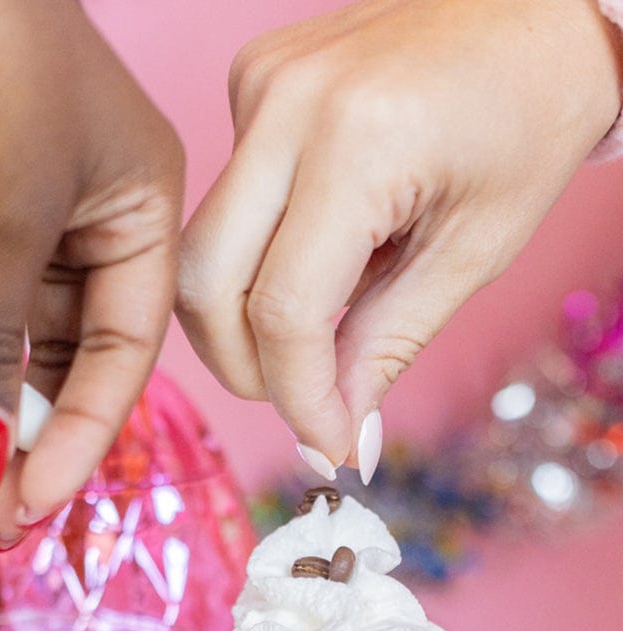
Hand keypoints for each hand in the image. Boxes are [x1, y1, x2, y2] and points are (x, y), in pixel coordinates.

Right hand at [177, 0, 622, 480]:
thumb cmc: (534, 108)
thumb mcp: (476, 248)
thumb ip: (388, 345)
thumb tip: (336, 435)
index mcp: (360, 141)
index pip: (283, 310)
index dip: (298, 396)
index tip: (328, 443)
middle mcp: (289, 105)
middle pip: (207, 285)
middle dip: (248, 367)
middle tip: (307, 401)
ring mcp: (261, 85)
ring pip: (204, 252)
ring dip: (248, 317)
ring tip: (324, 324)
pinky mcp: (252, 80)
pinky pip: (227, 203)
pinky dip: (260, 255)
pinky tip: (323, 246)